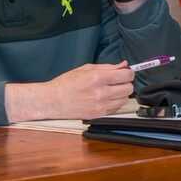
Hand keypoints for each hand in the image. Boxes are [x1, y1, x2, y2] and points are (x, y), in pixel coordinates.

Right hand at [5, 62, 134, 121]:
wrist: (52, 101)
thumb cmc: (66, 84)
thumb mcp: (85, 69)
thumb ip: (107, 67)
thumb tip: (123, 65)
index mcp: (97, 78)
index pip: (126, 76)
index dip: (128, 73)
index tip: (125, 73)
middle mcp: (101, 93)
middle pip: (129, 88)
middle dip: (126, 83)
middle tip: (118, 81)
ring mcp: (100, 105)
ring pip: (125, 99)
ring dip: (122, 94)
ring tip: (111, 90)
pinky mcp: (99, 114)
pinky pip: (117, 108)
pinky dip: (116, 103)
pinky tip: (107, 98)